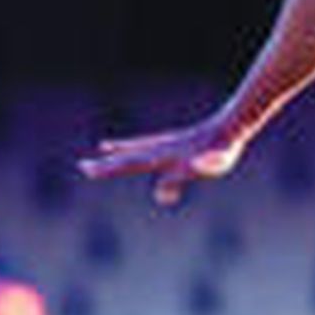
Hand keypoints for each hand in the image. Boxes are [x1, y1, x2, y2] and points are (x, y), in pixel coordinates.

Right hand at [78, 117, 246, 208]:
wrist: (232, 125)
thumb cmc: (221, 150)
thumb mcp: (207, 166)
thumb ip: (186, 174)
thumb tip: (168, 189)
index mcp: (164, 156)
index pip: (131, 164)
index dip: (110, 169)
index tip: (88, 171)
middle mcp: (162, 148)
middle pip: (129, 157)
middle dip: (107, 165)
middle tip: (82, 167)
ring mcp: (169, 144)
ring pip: (138, 148)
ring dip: (120, 151)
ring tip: (102, 149)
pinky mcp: (177, 142)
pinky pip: (151, 144)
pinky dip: (138, 144)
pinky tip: (138, 145)